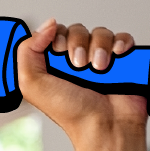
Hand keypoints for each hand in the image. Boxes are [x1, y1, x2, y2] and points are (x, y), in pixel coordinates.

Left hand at [18, 20, 148, 136]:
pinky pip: (122, 37)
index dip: (56, 37)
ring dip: (99, 47)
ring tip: (99, 68)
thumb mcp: (32, 84)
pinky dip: (120, 43)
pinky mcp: (123, 60)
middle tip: (78, 65)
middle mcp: (76, 60)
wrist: (104, 125)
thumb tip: (46, 25)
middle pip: (76, 30)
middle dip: (77, 44)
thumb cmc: (69, 111)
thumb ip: (27, 52)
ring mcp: (100, 59)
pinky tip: (117, 56)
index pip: (54, 33)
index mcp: (53, 64)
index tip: (58, 52)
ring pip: (100, 33)